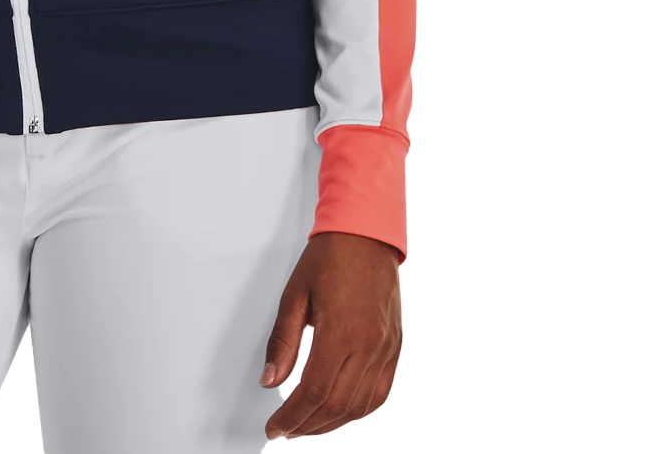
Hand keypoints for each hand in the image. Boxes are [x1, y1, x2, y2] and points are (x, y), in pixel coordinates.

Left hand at [260, 231, 401, 438]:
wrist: (366, 234)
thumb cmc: (330, 257)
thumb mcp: (294, 294)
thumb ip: (282, 341)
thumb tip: (270, 380)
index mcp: (341, 331)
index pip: (314, 391)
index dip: (292, 416)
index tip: (275, 427)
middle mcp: (369, 345)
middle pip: (337, 405)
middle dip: (307, 425)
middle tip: (285, 429)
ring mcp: (386, 349)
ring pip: (360, 405)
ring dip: (331, 423)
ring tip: (307, 426)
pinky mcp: (395, 348)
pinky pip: (379, 393)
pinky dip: (358, 410)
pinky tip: (339, 412)